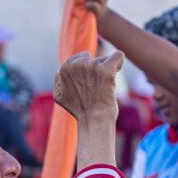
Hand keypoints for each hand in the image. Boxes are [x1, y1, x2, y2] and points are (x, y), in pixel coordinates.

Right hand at [55, 51, 123, 168]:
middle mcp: (77, 64)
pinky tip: (116, 72)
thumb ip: (58, 81)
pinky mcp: (106, 69)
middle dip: (97, 69)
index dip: (87, 70)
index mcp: (65, 68)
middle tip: (97, 85)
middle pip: (93, 58)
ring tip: (105, 86)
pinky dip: (119, 63)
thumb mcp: (59, 96)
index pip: (81, 58)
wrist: (94, 121)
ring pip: (105, 59)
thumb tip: (58, 72)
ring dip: (107, 70)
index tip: (89, 82)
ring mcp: (92, 66)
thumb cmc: (79, 110)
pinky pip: (118, 56)